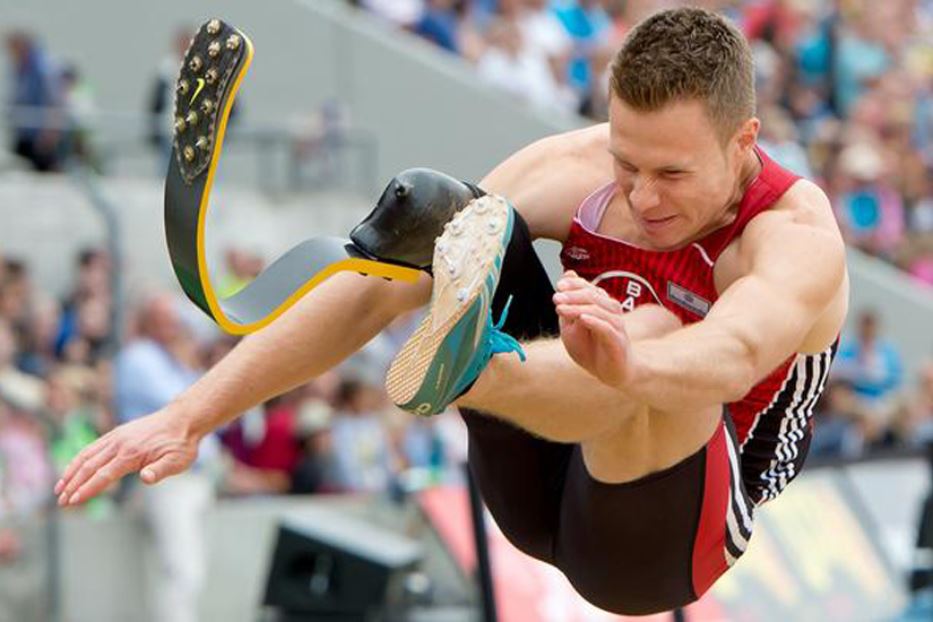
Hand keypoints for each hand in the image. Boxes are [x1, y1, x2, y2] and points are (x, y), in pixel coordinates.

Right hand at [54, 407, 198, 506]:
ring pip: (87, 455)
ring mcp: (117, 437)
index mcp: (132, 454)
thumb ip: (160, 471)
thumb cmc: (181, 443)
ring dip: (71, 472)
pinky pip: (93, 447)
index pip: (103, 475)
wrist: (184, 419)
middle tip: (62, 503)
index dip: (87, 489)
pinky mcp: (117, 434)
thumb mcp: (177, 461)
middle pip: (90, 467)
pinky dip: (79, 458)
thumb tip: (145, 478)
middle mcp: (119, 444)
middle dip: (73, 485)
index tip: (73, 501)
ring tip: (59, 488)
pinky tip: (73, 468)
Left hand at [554, 271, 631, 387]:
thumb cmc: (590, 349)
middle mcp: (610, 311)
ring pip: (598, 310)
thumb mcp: (571, 329)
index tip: (558, 285)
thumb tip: (566, 280)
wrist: (609, 373)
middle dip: (573, 295)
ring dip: (577, 307)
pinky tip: (582, 319)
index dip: (574, 284)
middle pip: (593, 296)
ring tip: (561, 308)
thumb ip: (567, 308)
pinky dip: (594, 322)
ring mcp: (616, 325)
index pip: (588, 288)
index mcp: (600, 305)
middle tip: (556, 297)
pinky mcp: (618, 340)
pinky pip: (606, 328)